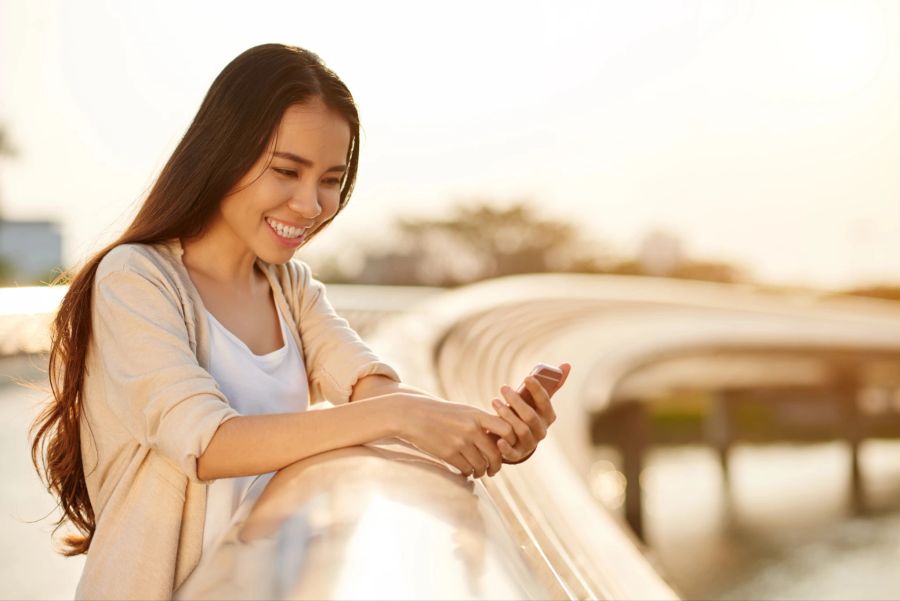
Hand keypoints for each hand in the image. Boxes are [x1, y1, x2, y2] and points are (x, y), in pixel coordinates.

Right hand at [397, 392, 517, 478]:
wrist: (413, 415)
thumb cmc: (441, 413)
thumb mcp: (464, 411)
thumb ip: (482, 422)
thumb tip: (503, 438)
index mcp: (478, 415)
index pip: (507, 430)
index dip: (511, 442)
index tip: (507, 448)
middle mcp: (471, 428)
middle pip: (495, 454)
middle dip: (496, 466)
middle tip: (493, 470)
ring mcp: (459, 441)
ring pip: (481, 465)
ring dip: (481, 472)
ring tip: (478, 472)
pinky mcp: (448, 453)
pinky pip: (466, 469)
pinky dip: (467, 473)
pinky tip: (465, 471)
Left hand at [489, 363, 570, 463]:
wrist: (516, 440)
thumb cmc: (526, 413)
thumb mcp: (537, 401)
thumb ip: (552, 384)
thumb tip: (567, 364)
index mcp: (548, 417)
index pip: (545, 402)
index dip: (537, 390)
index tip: (526, 378)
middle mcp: (542, 431)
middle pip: (530, 416)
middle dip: (516, 401)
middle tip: (504, 388)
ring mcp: (530, 444)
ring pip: (520, 430)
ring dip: (506, 415)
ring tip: (494, 402)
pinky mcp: (517, 455)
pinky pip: (512, 453)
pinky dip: (505, 447)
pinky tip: (498, 438)